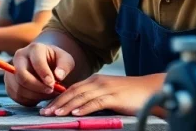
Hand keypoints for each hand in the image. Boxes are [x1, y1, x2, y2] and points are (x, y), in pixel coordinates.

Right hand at [5, 42, 74, 106]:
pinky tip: (39, 96)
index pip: (36, 62)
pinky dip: (29, 100)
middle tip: (50, 91)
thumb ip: (64, 66)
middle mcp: (19, 57)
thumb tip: (58, 76)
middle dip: (37, 87)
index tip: (53, 84)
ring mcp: (11, 70)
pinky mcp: (9, 84)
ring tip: (47, 94)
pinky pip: (16, 96)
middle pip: (22, 76)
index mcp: (34, 49)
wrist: (44, 63)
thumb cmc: (55, 61)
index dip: (44, 74)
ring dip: (35, 95)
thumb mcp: (65, 59)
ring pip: (19, 88)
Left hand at [40, 74, 163, 116]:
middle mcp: (98, 82)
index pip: (72, 89)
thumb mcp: (109, 93)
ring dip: (66, 106)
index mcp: (95, 80)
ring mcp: (106, 88)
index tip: (47, 107)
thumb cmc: (130, 94)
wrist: (151, 90)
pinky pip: (95, 103)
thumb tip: (79, 108)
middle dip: (57, 102)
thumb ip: (95, 97)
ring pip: (81, 97)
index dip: (58, 98)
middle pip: (73, 92)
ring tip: (55, 114)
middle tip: (44, 112)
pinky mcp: (114, 97)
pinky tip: (75, 114)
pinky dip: (84, 108)